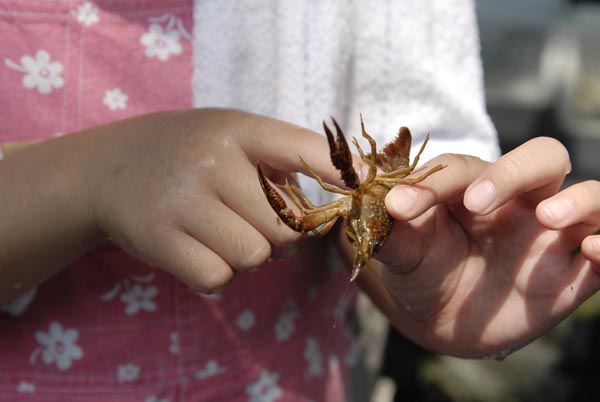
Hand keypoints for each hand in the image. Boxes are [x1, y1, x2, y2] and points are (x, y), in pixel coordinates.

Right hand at [0, 109, 336, 300]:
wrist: (110, 168)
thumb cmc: (190, 154)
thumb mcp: (231, 136)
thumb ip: (282, 159)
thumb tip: (341, 195)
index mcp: (240, 131)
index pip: (307, 149)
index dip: (340, 170)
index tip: (362, 183)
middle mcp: (213, 163)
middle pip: (288, 227)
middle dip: (284, 236)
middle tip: (259, 223)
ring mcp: (184, 202)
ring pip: (255, 256)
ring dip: (250, 255)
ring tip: (227, 233)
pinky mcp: (160, 240)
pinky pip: (218, 278)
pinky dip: (218, 273)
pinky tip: (202, 249)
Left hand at [355, 137, 599, 357]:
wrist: (443, 320)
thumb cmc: (423, 271)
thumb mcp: (402, 250)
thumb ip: (388, 222)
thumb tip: (364, 184)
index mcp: (474, 187)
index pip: (463, 168)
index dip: (433, 183)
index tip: (399, 206)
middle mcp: (519, 202)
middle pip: (542, 158)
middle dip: (513, 172)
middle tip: (477, 202)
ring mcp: (551, 236)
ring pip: (590, 197)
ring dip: (577, 200)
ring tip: (548, 218)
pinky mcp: (572, 275)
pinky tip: (594, 251)